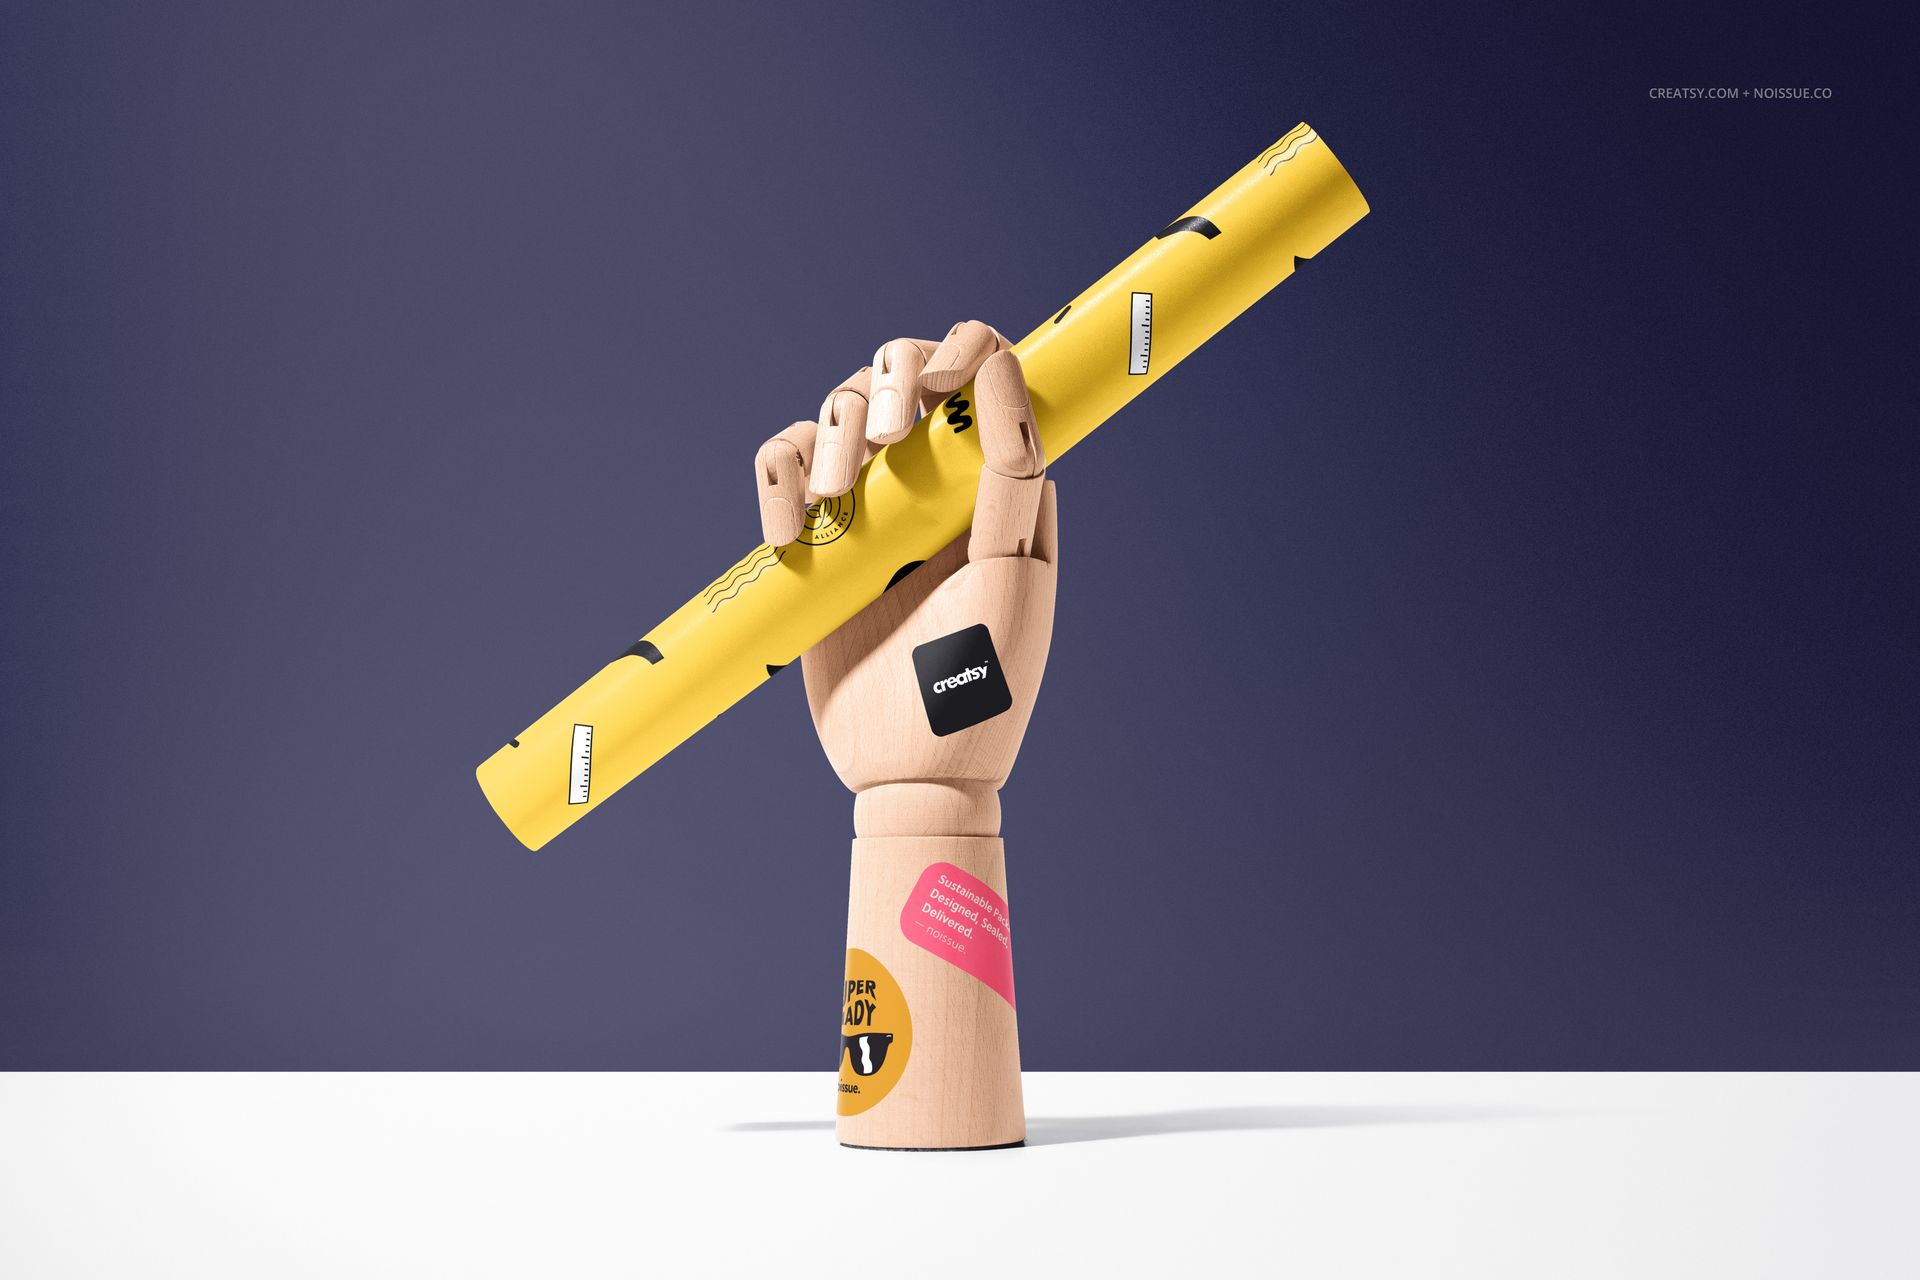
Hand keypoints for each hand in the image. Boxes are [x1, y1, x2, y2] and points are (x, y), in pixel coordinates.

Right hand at [753, 322, 1058, 834]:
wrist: (910, 770)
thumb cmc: (984, 682)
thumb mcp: (1014, 577)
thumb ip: (1014, 478)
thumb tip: (1004, 377)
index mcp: (996, 484)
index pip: (982, 377)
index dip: (961, 349)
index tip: (936, 384)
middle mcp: (933, 484)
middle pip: (898, 375)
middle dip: (885, 383)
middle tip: (883, 439)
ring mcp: (871, 509)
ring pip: (836, 415)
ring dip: (828, 441)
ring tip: (833, 503)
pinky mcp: (815, 541)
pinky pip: (784, 471)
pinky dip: (777, 479)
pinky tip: (787, 533)